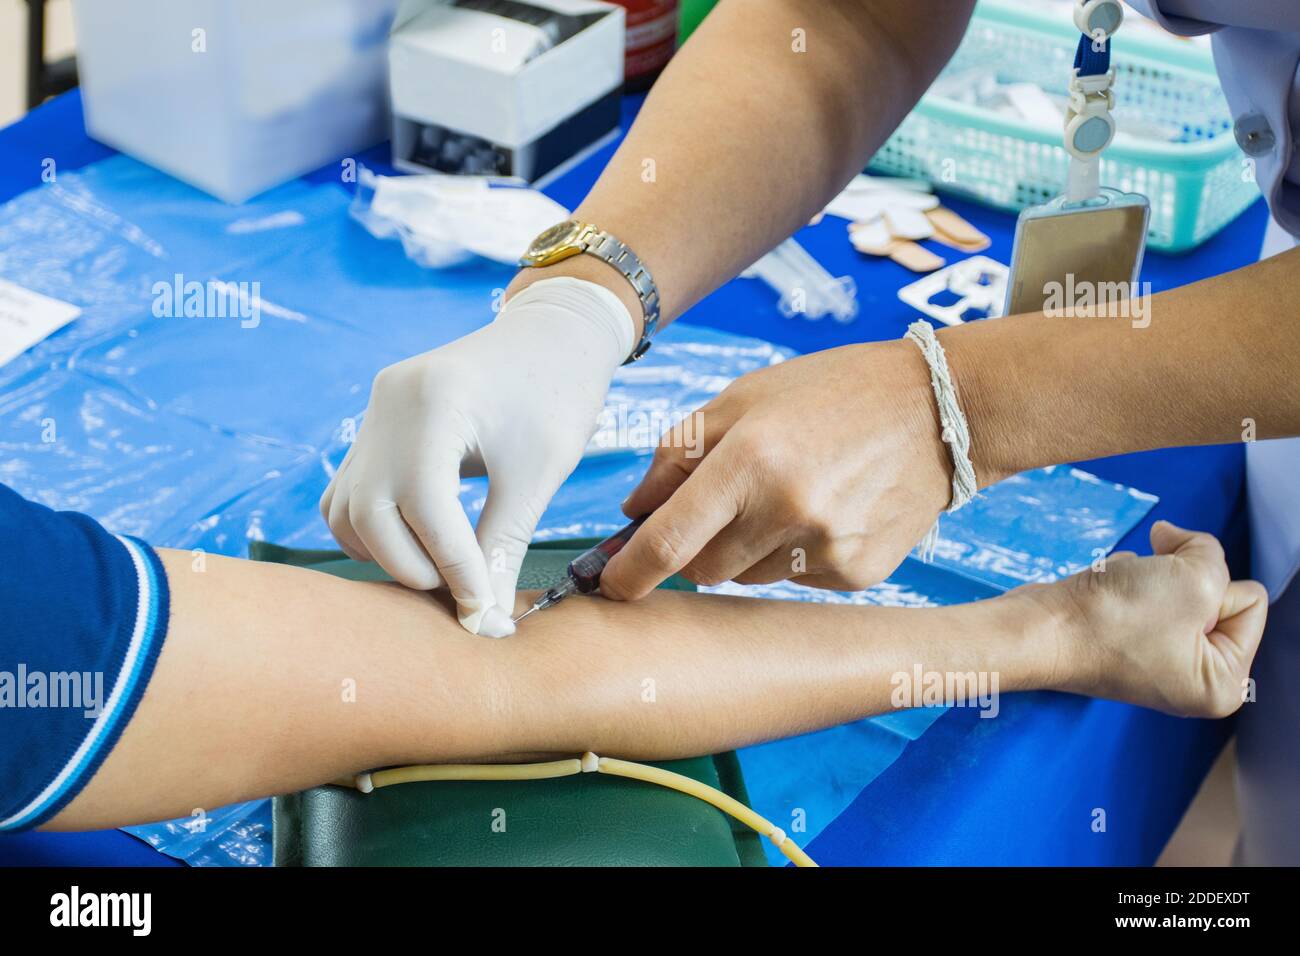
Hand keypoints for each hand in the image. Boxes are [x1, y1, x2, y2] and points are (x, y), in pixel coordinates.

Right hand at [319, 277, 634, 636]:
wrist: (552, 336)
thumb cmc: (558, 395)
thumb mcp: (540, 471)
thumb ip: (504, 544)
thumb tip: (484, 620)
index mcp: (434, 400)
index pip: (424, 505)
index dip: (452, 566)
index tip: (483, 612)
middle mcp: (388, 404)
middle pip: (371, 513)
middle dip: (416, 568)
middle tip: (467, 595)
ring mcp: (374, 413)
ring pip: (348, 511)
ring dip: (389, 555)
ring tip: (447, 570)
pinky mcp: (374, 427)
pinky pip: (349, 494)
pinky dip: (376, 531)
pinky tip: (422, 544)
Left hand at [599, 339, 952, 597]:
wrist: (941, 410)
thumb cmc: (832, 392)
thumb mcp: (744, 398)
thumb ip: (678, 454)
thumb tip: (634, 513)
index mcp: (750, 459)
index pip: (667, 541)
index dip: (629, 572)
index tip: (610, 586)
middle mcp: (787, 511)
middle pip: (703, 569)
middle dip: (696, 547)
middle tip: (726, 504)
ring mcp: (827, 548)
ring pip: (747, 578)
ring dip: (746, 550)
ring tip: (788, 496)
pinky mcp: (858, 572)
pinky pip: (795, 581)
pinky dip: (792, 555)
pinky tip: (825, 511)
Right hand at [1020, 522, 1266, 717]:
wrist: (1040, 628)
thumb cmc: (1114, 619)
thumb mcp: (1195, 576)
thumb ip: (1212, 552)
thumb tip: (1177, 541)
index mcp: (1221, 683)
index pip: (1251, 601)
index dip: (1213, 584)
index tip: (1171, 598)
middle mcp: (1191, 678)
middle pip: (1215, 593)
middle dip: (1181, 578)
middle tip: (1146, 592)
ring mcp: (1155, 658)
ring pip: (1177, 586)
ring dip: (1150, 575)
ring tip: (1122, 593)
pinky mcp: (1124, 637)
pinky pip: (1145, 591)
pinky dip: (1127, 581)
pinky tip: (1105, 592)